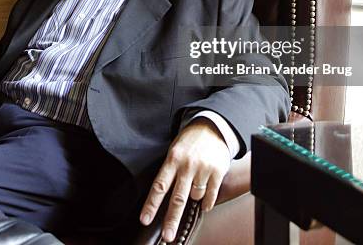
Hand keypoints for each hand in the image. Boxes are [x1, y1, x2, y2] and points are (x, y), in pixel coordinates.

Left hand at [140, 119, 230, 242]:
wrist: (212, 127)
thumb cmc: (189, 142)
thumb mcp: (174, 151)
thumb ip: (170, 172)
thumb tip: (162, 197)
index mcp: (172, 159)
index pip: (159, 186)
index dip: (151, 204)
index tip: (145, 219)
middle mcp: (187, 165)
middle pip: (177, 198)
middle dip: (171, 219)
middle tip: (168, 235)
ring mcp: (203, 169)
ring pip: (195, 196)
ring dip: (194, 197)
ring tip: (194, 185)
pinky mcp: (217, 171)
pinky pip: (210, 195)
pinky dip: (207, 202)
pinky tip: (205, 201)